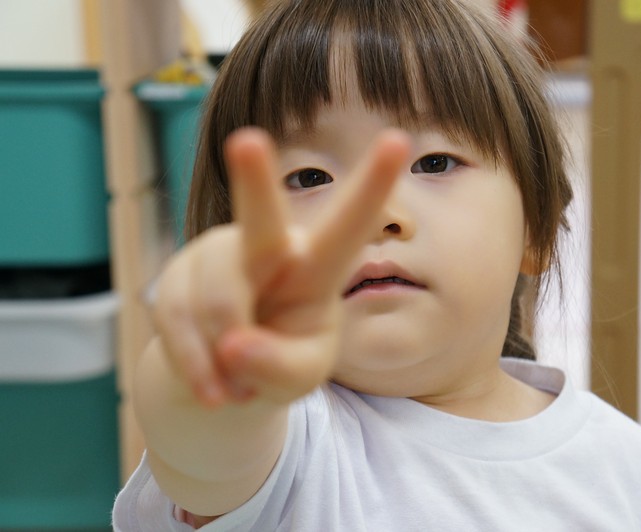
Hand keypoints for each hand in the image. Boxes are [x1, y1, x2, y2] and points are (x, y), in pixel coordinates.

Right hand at [153, 127, 410, 406]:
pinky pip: (177, 322)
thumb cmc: (279, 363)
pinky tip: (211, 386)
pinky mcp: (175, 276)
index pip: (349, 225)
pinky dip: (194, 366)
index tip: (399, 139)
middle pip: (261, 217)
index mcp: (316, 265)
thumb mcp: (300, 376)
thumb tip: (233, 346)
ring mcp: (217, 257)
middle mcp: (268, 247)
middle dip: (253, 179)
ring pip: (218, 301)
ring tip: (236, 387)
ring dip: (224, 356)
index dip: (374, 184)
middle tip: (248, 141)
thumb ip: (280, 367)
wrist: (222, 375)